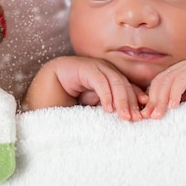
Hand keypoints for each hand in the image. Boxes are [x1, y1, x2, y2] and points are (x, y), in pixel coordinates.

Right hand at [23, 56, 146, 120]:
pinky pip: (99, 80)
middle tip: (135, 120)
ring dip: (122, 100)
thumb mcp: (92, 108)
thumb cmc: (67, 102)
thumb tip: (131, 114)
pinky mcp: (81, 66)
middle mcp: (102, 70)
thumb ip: (108, 106)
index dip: (136, 100)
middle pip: (123, 83)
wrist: (41, 92)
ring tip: (124, 117)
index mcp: (107, 78)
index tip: (143, 117)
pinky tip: (108, 108)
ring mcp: (92, 66)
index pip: (127, 87)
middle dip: (131, 102)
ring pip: (114, 80)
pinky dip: (106, 94)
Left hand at [141, 60, 185, 118]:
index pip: (156, 85)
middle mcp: (182, 69)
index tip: (144, 117)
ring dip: (161, 98)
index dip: (150, 100)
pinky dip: (175, 92)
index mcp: (176, 77)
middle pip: (160, 81)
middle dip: (153, 100)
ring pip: (168, 79)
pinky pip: (182, 79)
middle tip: (151, 118)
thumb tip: (146, 114)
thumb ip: (170, 108)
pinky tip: (173, 106)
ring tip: (159, 115)